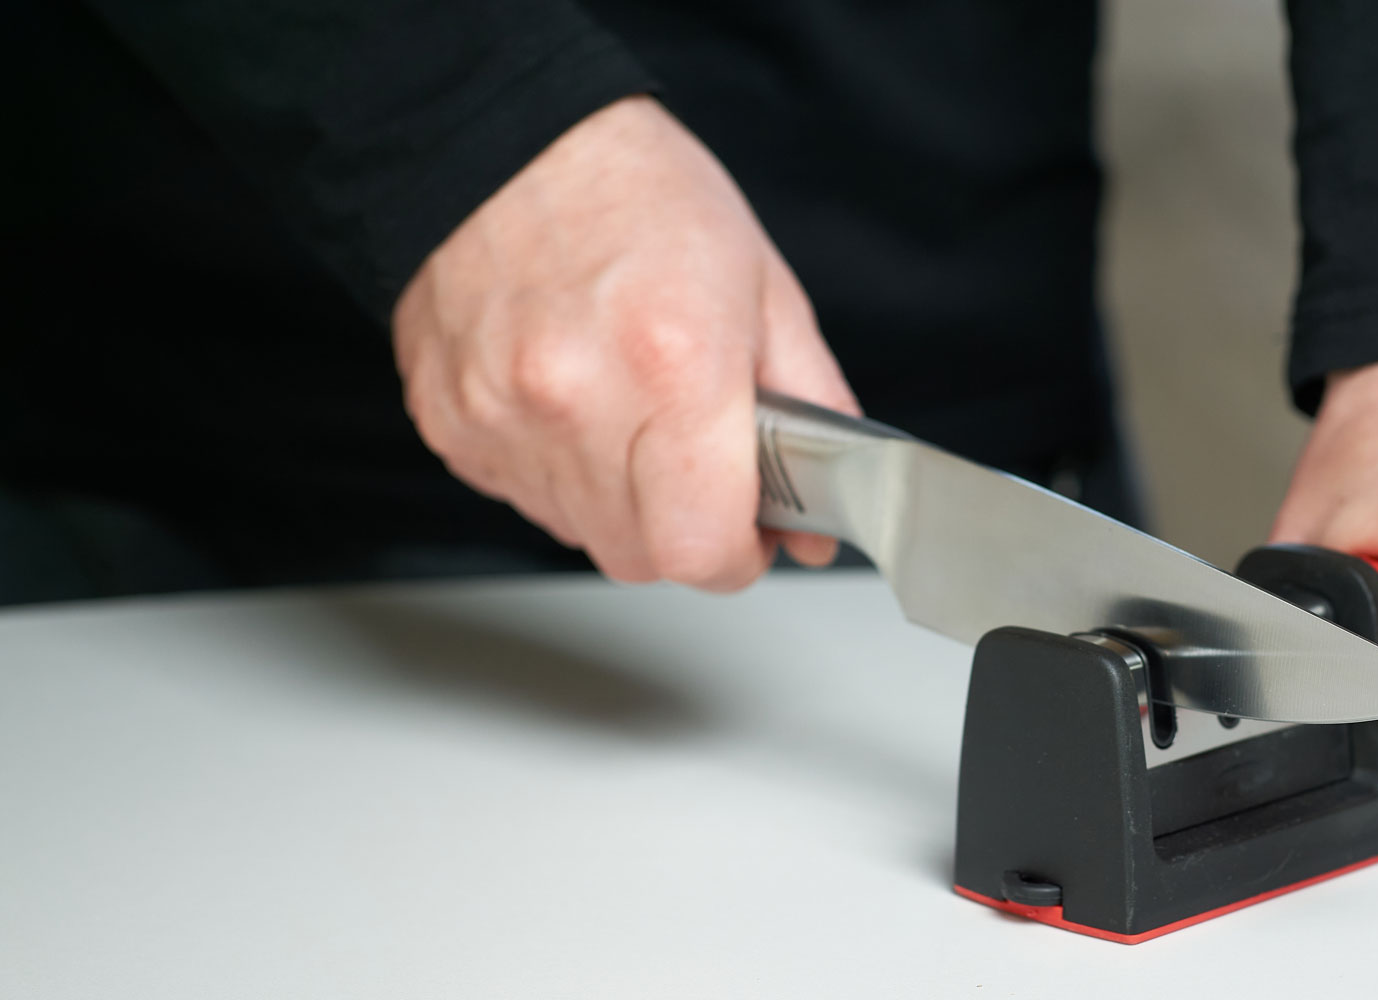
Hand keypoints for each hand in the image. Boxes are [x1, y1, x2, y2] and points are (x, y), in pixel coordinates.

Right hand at [392, 96, 856, 588]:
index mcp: (673, 366)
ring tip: (628, 410)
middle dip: (683, 530)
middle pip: (640, 556)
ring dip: (619, 501)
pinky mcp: (450, 422)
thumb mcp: (766, 290)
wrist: (503, 138)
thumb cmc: (641, 198)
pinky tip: (572, 399)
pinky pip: (522, 495)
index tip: (749, 532)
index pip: (701, 549)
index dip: (737, 556)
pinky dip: (558, 471)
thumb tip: (817, 524)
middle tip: (697, 464)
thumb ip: (810, 415)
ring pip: (579, 533)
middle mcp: (576, 400)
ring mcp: (500, 416)